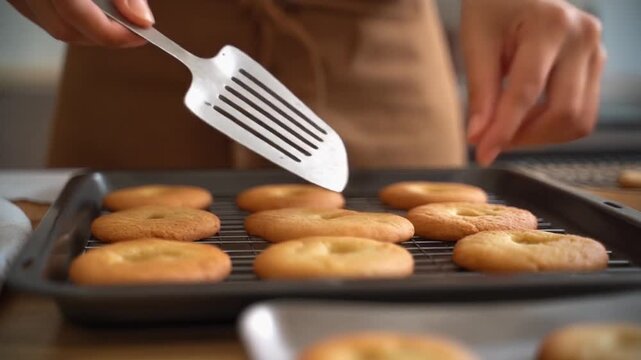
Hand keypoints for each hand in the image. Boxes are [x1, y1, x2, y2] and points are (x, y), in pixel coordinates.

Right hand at [7, 0, 153, 46]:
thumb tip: (142, 20)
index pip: (75, 15)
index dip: (113, 33)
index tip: (143, 35)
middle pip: (64, 30)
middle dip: (103, 36)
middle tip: (133, 31)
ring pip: (52, 26)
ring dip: (86, 29)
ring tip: (113, 17)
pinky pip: (39, 15)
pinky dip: (68, 19)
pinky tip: (89, 10)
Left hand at [462, 0, 605, 165]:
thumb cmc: (493, 8)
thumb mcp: (476, 42)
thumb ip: (480, 92)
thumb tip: (478, 137)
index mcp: (550, 25)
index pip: (527, 92)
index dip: (504, 129)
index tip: (482, 154)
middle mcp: (583, 38)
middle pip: (564, 113)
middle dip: (525, 136)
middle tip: (490, 140)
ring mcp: (595, 52)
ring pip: (579, 120)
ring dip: (540, 136)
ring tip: (507, 126)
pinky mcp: (596, 66)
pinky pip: (581, 112)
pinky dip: (551, 125)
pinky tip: (525, 117)